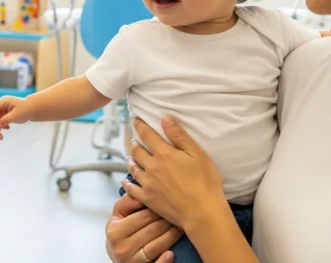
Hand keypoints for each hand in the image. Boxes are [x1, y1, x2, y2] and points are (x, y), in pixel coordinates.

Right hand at [0, 95, 31, 130]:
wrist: (32, 111)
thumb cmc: (26, 109)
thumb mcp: (16, 114)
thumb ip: (6, 119)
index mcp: (4, 100)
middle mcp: (1, 104)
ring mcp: (1, 110)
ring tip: (0, 130)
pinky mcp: (3, 115)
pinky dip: (0, 125)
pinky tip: (6, 128)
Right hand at [105, 194, 180, 262]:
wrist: (118, 256)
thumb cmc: (121, 233)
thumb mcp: (118, 217)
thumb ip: (126, 203)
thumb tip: (139, 192)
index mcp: (115, 231)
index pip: (142, 216)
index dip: (158, 208)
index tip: (169, 203)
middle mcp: (121, 247)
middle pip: (152, 230)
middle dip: (167, 220)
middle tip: (180, 213)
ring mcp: (131, 261)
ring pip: (158, 245)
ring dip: (172, 235)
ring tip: (181, 227)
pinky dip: (165, 259)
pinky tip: (171, 253)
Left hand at [122, 116, 224, 230]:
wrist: (201, 212)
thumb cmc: (205, 182)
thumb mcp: (197, 154)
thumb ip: (179, 136)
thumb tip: (165, 117)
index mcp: (164, 154)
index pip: (147, 135)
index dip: (140, 126)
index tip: (135, 120)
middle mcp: (151, 166)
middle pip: (138, 151)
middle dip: (135, 143)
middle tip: (134, 140)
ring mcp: (147, 183)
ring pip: (133, 168)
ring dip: (130, 160)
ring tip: (130, 156)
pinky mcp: (147, 198)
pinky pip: (131, 189)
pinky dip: (126, 183)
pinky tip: (124, 181)